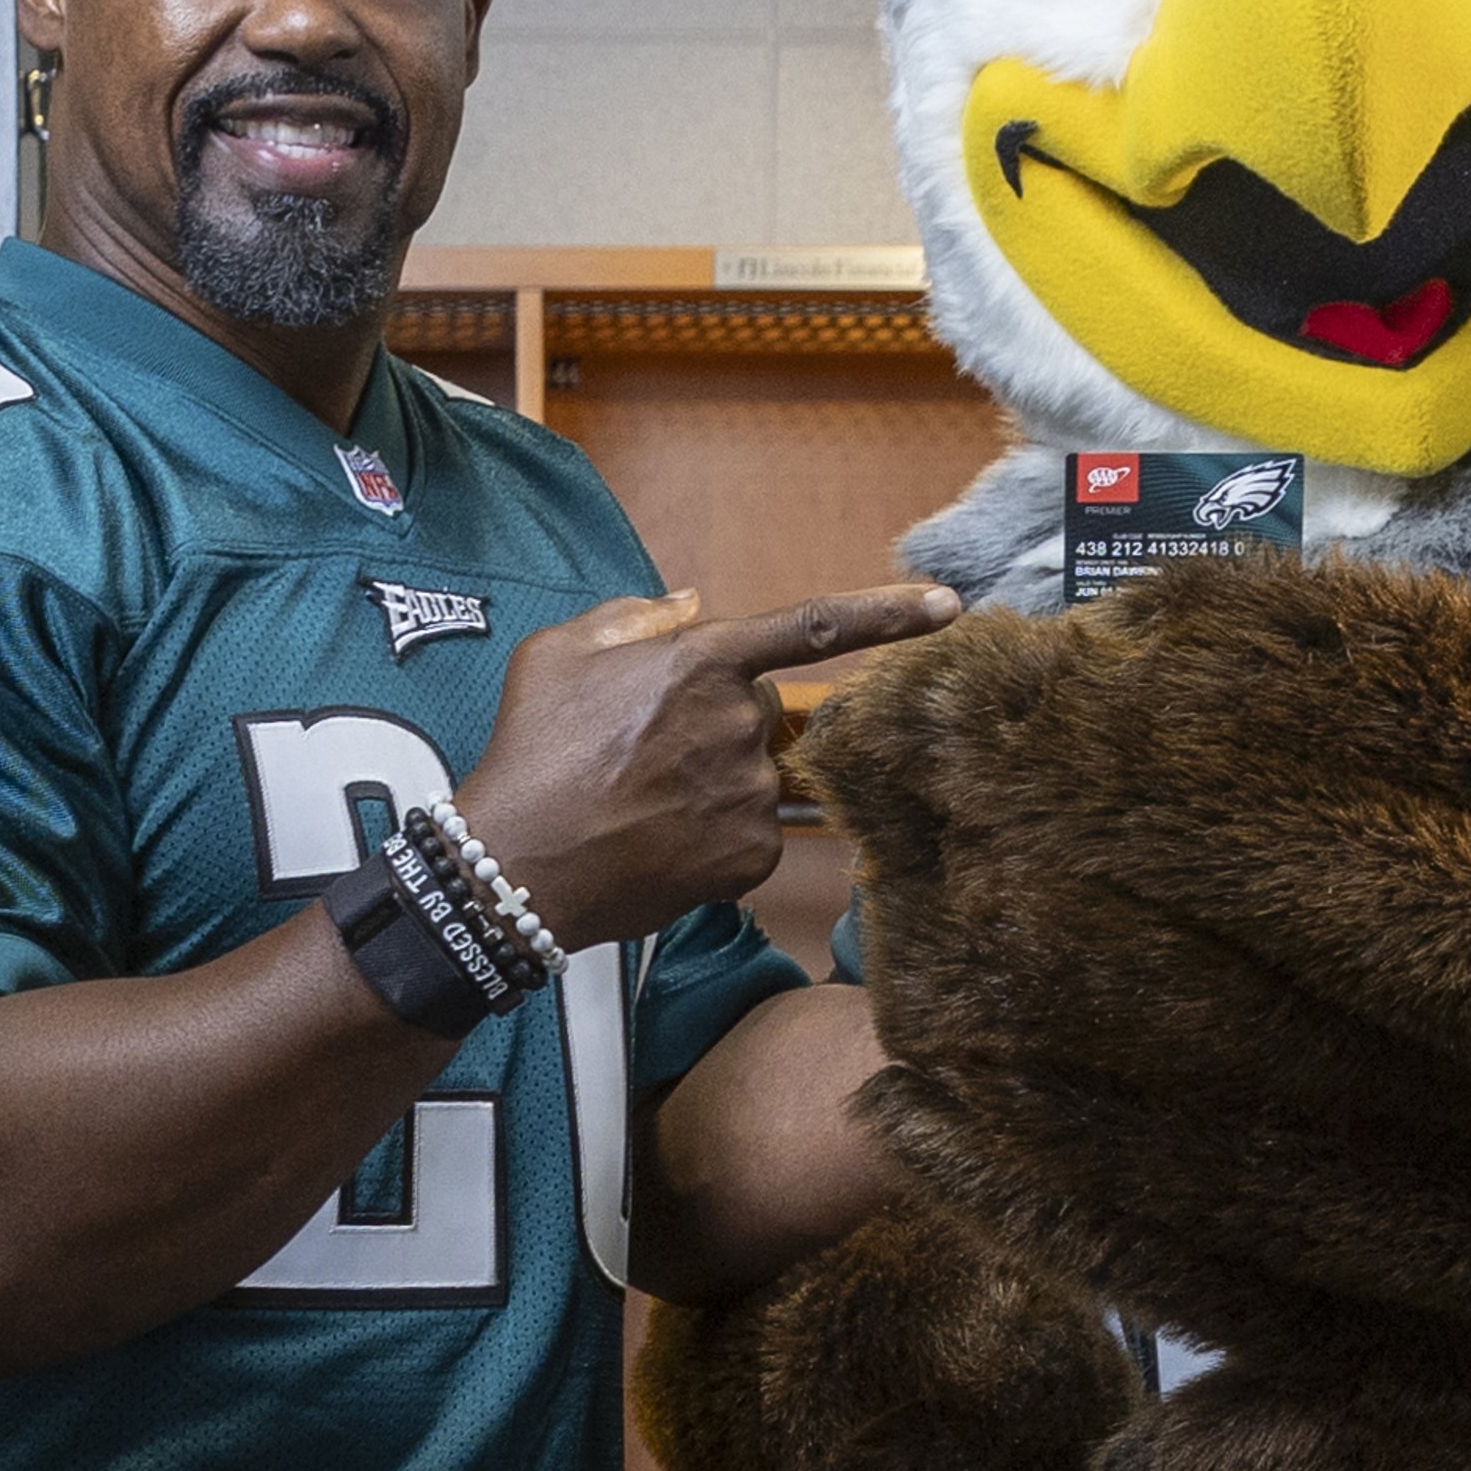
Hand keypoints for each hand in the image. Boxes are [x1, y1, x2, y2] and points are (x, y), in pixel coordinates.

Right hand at [457, 582, 956, 958]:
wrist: (519, 867)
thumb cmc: (532, 752)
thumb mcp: (560, 652)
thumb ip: (636, 617)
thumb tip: (693, 603)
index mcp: (704, 662)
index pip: (816, 626)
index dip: (888, 613)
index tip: (950, 607)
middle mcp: (741, 726)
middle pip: (756, 710)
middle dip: (714, 721)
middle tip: (639, 752)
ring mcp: (750, 796)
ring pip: (752, 773)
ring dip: (710, 780)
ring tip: (639, 802)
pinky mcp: (750, 856)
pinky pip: (749, 830)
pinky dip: (713, 833)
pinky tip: (659, 838)